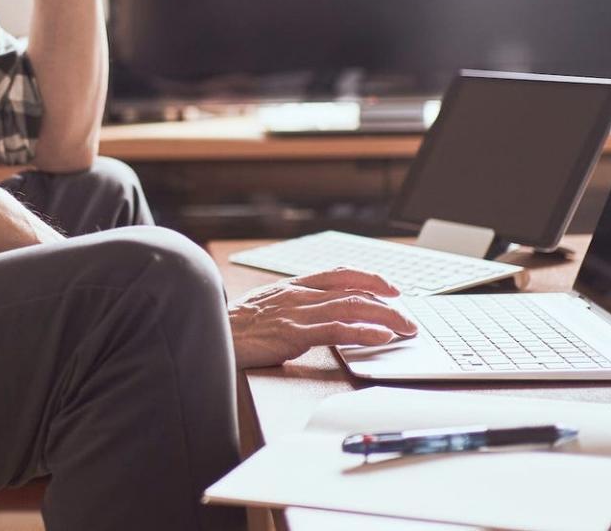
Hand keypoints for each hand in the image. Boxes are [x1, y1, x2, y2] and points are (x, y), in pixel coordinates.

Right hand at [228, 268, 417, 369]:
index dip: (369, 277)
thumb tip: (310, 318)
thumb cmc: (228, 328)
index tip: (390, 287)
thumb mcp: (261, 309)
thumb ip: (287, 308)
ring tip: (406, 328)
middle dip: (387, 301)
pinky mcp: (291, 335)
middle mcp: (297, 294)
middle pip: (353, 289)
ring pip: (351, 307)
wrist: (202, 334)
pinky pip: (336, 330)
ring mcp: (295, 313)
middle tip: (408, 316)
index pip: (338, 273)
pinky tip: (380, 337)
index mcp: (291, 286)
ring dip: (385, 317)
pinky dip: (363, 332)